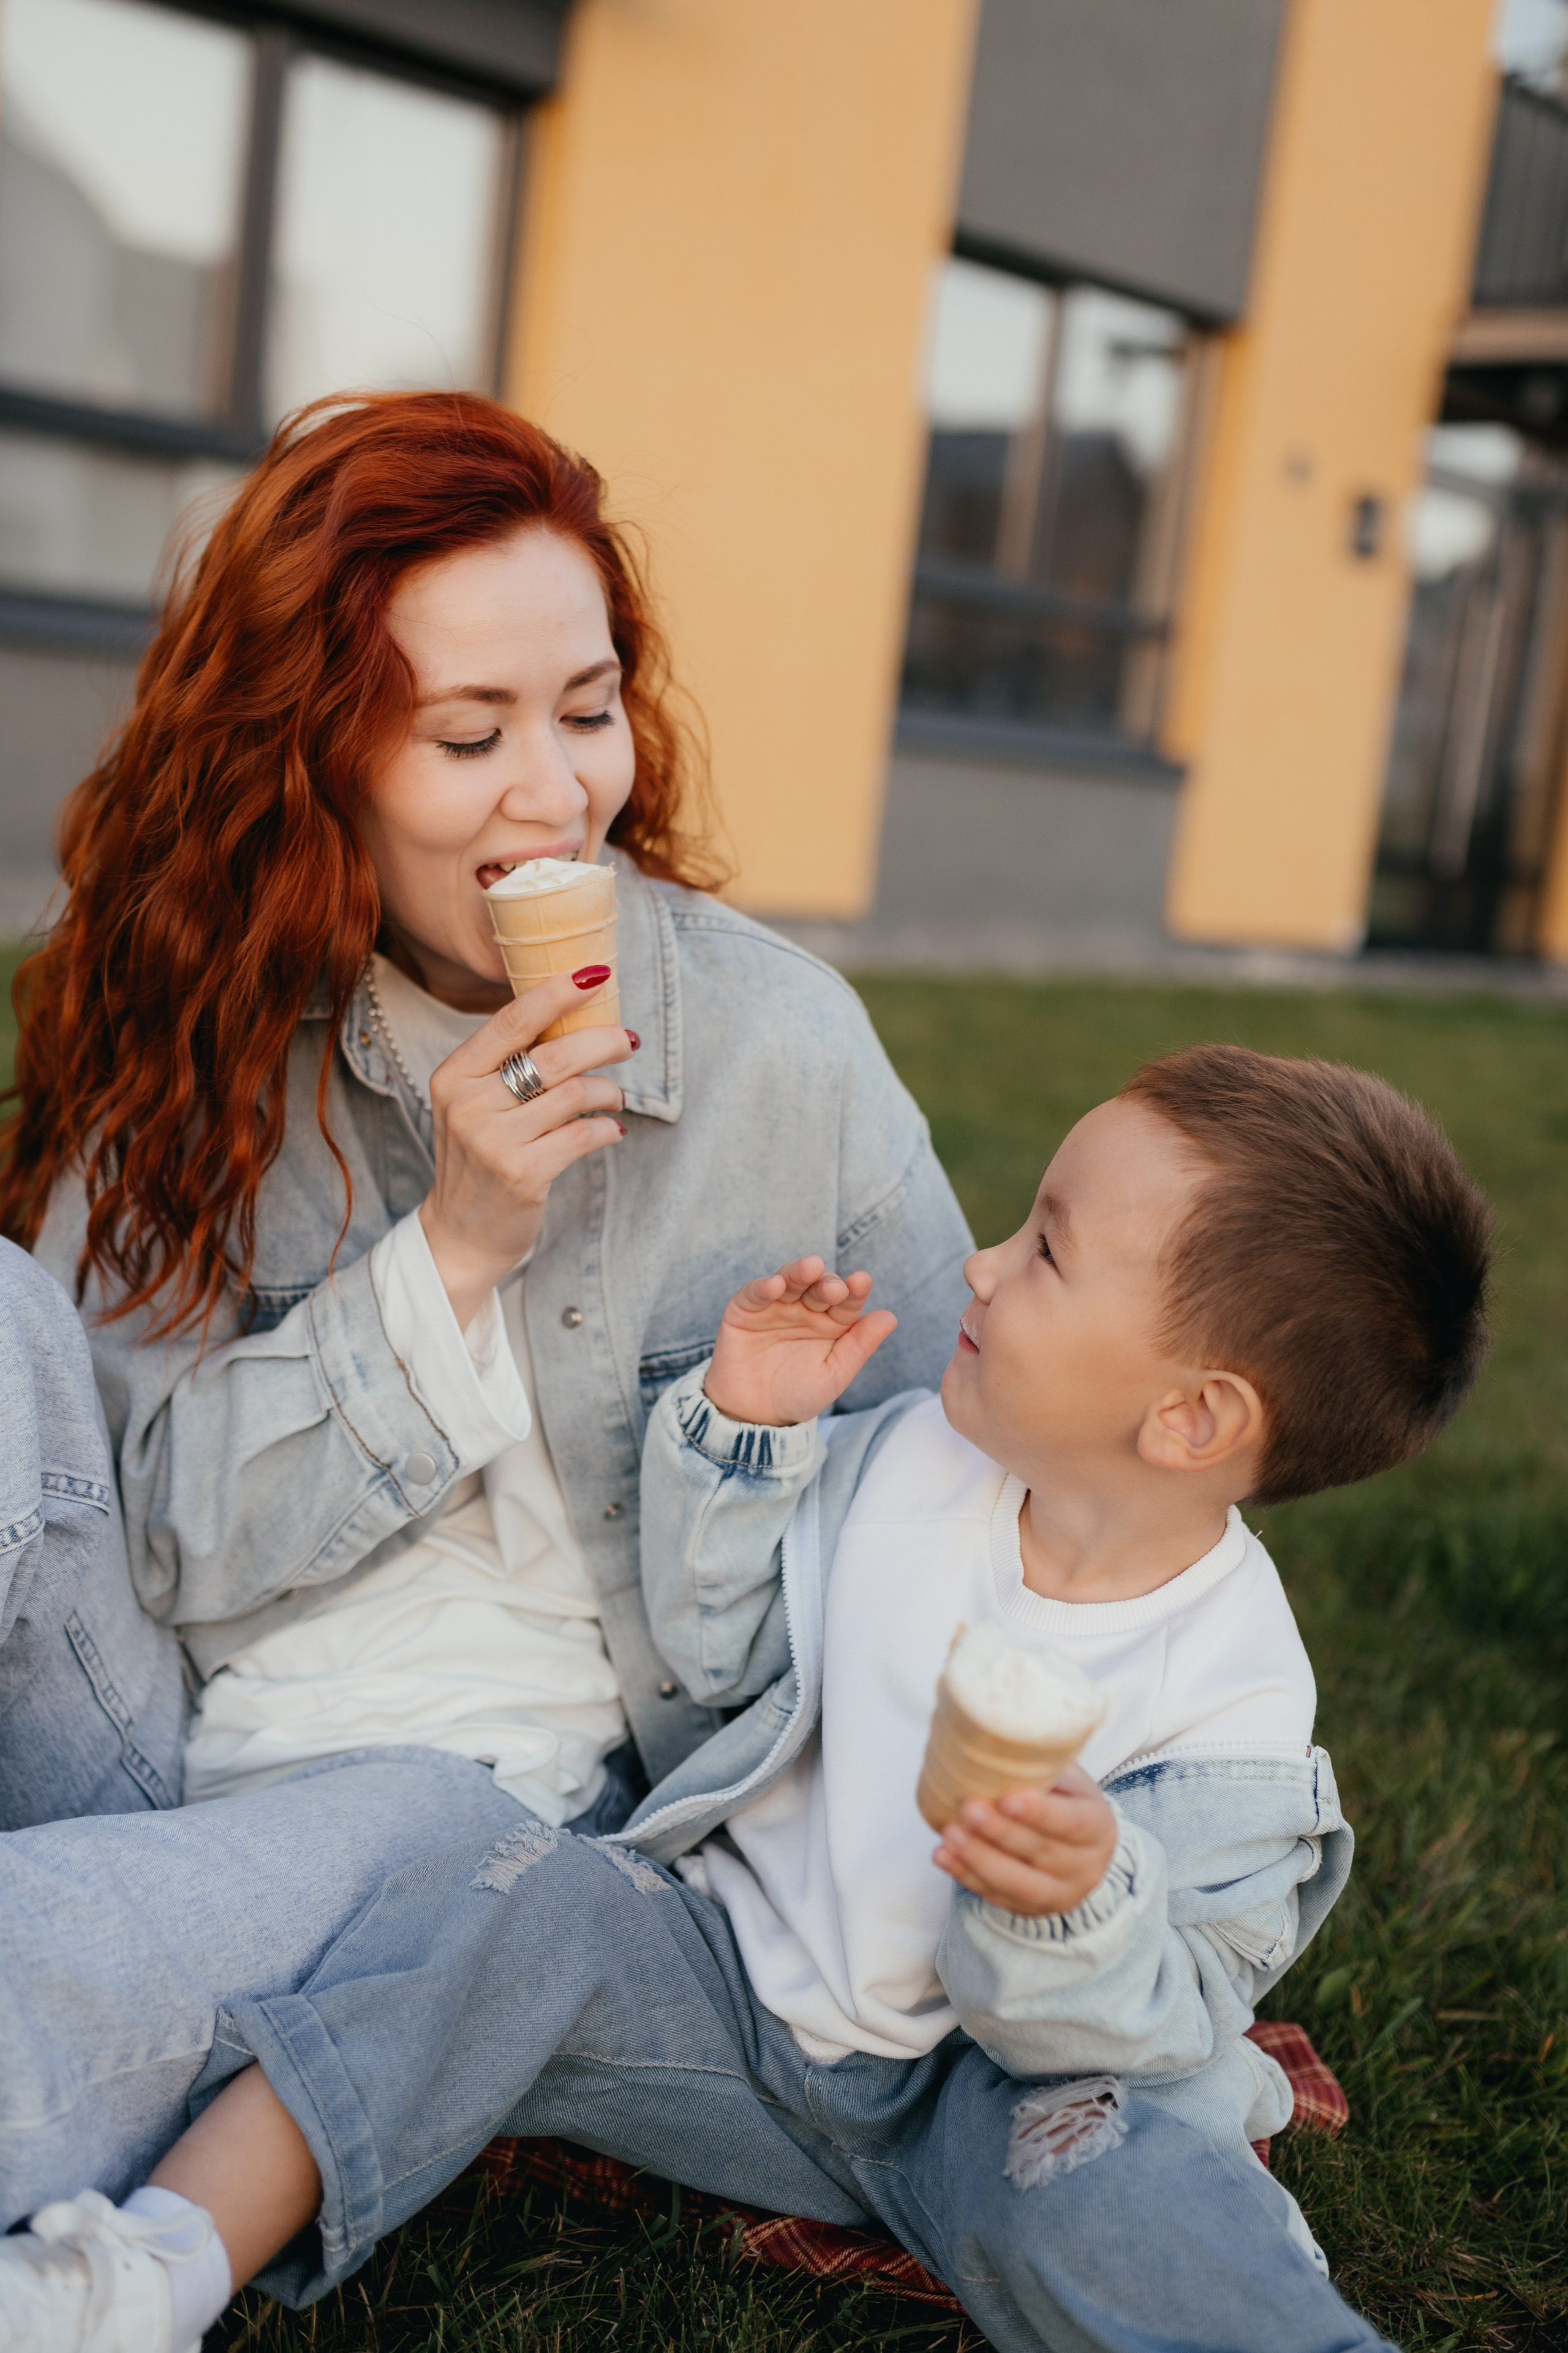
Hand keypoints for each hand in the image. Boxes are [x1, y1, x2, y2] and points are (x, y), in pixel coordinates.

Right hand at [419, 970, 634, 1328]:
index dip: (557, 992)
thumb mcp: (473, 1105)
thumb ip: (507, 1065)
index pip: (511, 1020)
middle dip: (604, 1041)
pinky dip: (607, 1129)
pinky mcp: (522, 1174)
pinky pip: (583, 1135)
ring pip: (576, 1094)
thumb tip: (572, 1016)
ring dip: (609, 1092)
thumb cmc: (478, 1158)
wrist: (460, 1233)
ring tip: (616, 1098)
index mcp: (453, 1076)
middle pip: (554, 1055)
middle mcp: (468, 1105)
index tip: (596, 975)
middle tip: (629, 1041)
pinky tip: (610, 1131)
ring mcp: (494, 1142)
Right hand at [703, 1257, 896, 1425]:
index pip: (847, 1300)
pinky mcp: (745, 1309)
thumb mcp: (833, 1375)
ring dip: (799, 1272)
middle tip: (835, 1288)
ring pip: (790, 1280)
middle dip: (827, 1283)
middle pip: (819, 1286)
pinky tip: (775, 1285)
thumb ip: (859, 1346)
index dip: (855, 1290)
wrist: (754, 1414)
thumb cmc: (798, 1394)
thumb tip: (891, 1317)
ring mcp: (776, 1305)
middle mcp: (806, 1308)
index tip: (862, 1282)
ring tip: (811, 1268)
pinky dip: (763, 1286)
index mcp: (832, 1322)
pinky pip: (754, 1293)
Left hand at [932, 1764, 1117, 1916]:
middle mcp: (1082, 1867)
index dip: (1040, 1812)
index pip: (1071, 1823)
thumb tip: (1003, 1738)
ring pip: (1016, 1882)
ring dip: (978, 1858)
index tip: (1008, 1797)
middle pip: (1039, 1851)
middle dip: (1000, 1831)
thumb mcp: (1072, 1783)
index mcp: (1097, 1829)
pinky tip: (942, 1855)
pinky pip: (995, 1896)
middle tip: (967, 1808)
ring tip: (948, 1833)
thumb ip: (1046, 1768)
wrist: (1087, 1856)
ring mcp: (1056, 1893)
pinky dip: (966, 1876)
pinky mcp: (1028, 1909)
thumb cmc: (1070, 1804)